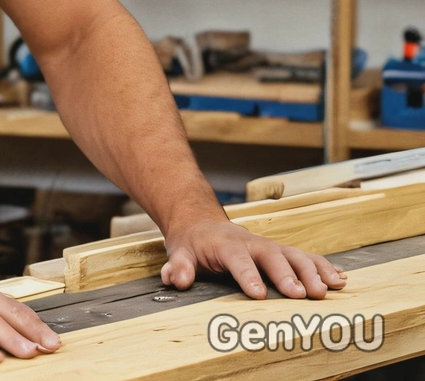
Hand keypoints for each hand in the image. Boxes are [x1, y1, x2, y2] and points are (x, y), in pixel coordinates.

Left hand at [162, 219, 347, 299]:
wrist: (201, 223)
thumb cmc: (192, 244)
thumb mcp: (179, 253)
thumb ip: (178, 267)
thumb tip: (176, 280)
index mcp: (224, 245)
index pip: (237, 259)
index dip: (247, 275)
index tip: (259, 294)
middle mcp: (250, 242)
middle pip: (271, 255)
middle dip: (287, 273)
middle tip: (303, 294)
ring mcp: (268, 246)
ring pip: (293, 254)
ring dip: (312, 270)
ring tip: (330, 288)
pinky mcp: (280, 252)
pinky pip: (304, 257)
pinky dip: (323, 266)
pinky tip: (340, 280)